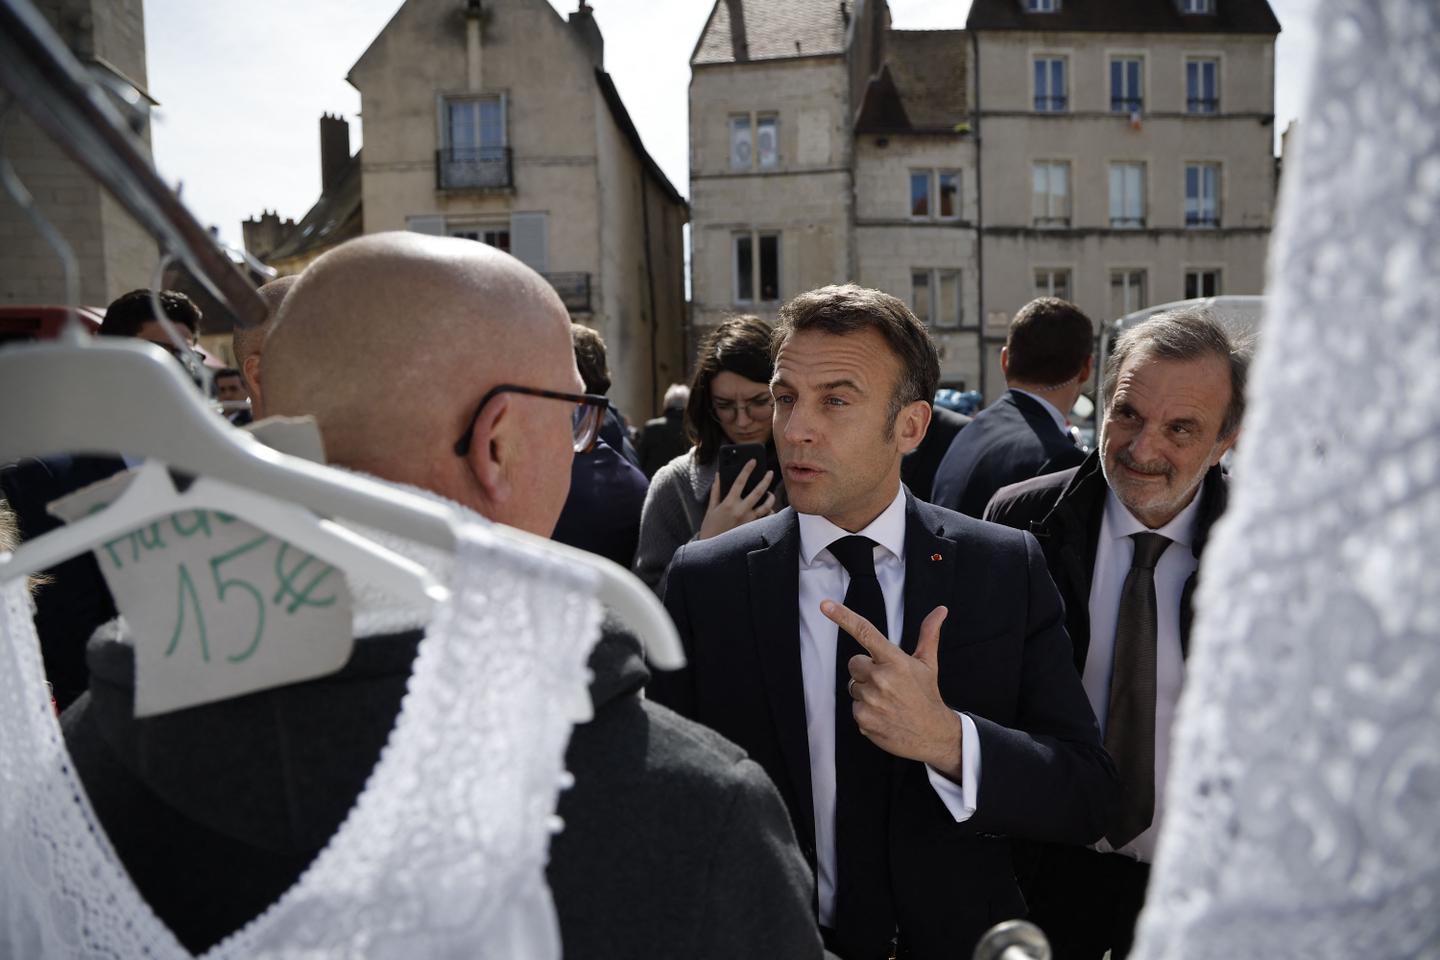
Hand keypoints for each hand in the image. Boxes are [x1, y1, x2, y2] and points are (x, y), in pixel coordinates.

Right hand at [697, 459, 775, 538]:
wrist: (712, 548)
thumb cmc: (710, 527)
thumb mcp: (711, 508)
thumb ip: (716, 491)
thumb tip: (719, 475)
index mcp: (729, 503)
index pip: (740, 481)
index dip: (747, 469)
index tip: (753, 461)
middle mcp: (741, 510)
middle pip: (759, 492)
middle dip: (766, 480)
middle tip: (770, 472)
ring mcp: (749, 520)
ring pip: (766, 506)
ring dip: (770, 497)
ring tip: (769, 493)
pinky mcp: (753, 528)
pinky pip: (765, 518)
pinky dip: (769, 513)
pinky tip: (769, 509)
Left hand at [823, 601, 962, 778]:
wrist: (933, 734)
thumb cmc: (927, 695)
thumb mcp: (928, 663)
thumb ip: (929, 634)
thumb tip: (940, 610)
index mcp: (895, 661)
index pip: (865, 633)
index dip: (843, 617)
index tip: (825, 605)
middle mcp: (881, 678)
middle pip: (854, 663)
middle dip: (866, 670)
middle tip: (887, 683)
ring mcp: (871, 700)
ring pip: (853, 686)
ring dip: (866, 692)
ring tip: (888, 700)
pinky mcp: (863, 719)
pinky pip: (854, 707)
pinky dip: (866, 711)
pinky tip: (883, 714)